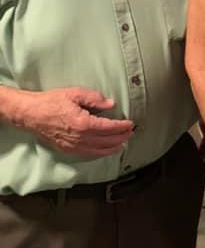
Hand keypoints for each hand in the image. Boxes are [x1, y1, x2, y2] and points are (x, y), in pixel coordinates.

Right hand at [16, 87, 133, 157]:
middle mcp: (80, 138)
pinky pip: (88, 154)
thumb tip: (110, 104)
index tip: (130, 124)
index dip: (122, 127)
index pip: (109, 128)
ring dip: (113, 148)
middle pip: (107, 141)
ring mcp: (73, 146)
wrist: (31, 114)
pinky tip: (105, 150)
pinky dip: (100, 153)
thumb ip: (95, 99)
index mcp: (84, 124)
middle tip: (131, 133)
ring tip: (123, 143)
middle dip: (121, 137)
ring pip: (99, 151)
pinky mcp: (67, 149)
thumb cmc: (51, 102)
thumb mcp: (75, 94)